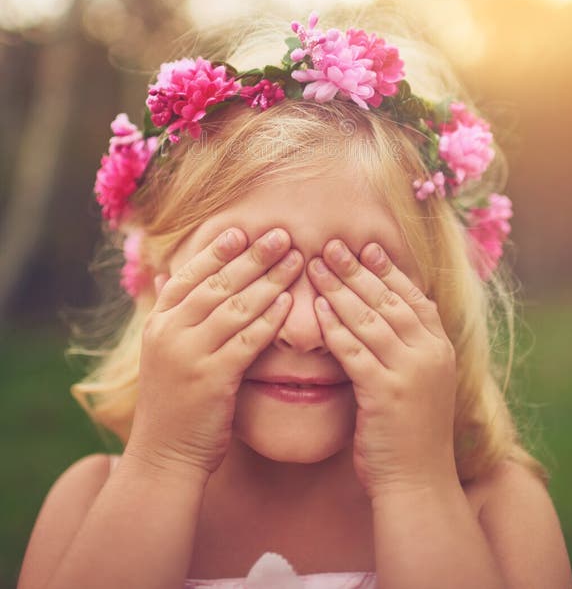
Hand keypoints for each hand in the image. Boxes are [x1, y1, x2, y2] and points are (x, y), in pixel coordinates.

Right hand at [126, 227, 300, 477]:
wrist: (163, 458)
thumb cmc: (171, 403)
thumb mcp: (160, 353)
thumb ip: (169, 314)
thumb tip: (165, 275)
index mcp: (158, 323)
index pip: (190, 275)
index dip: (218, 250)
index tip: (243, 229)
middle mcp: (169, 333)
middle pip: (217, 284)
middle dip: (252, 256)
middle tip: (282, 234)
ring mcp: (189, 356)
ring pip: (235, 307)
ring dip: (269, 280)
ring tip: (295, 260)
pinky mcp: (212, 380)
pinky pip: (247, 340)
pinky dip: (269, 319)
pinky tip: (289, 303)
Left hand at [309, 240, 457, 500]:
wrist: (418, 484)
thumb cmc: (410, 433)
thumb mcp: (419, 381)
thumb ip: (406, 346)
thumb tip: (380, 311)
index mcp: (441, 348)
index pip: (413, 295)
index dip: (388, 269)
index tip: (366, 246)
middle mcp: (431, 354)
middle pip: (388, 299)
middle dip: (357, 269)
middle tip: (332, 244)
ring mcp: (411, 373)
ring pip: (369, 319)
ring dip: (339, 288)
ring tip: (316, 265)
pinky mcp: (386, 393)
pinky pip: (354, 350)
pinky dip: (334, 326)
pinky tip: (316, 308)